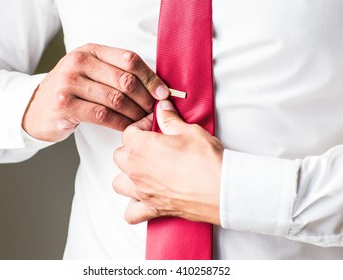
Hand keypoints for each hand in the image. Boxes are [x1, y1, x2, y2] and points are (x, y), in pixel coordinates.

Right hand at [22, 43, 169, 141]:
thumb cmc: (72, 92)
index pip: (129, 59)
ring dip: (135, 114)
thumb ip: (117, 74)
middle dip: (146, 99)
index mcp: (90, 50)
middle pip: (125, 80)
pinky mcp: (65, 105)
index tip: (163, 93)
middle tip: (154, 111)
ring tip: (144, 121)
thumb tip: (157, 88)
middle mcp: (78, 62)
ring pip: (116, 99)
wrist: (36, 108)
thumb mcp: (90, 73)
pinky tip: (128, 128)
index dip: (150, 77)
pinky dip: (121, 124)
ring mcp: (69, 83)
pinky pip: (104, 115)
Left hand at [113, 100, 223, 224]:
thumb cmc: (206, 161)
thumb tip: (163, 109)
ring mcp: (143, 191)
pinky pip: (131, 213)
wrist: (223, 188)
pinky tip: (144, 198)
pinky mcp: (154, 208)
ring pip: (119, 183)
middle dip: (133, 147)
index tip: (157, 124)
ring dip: (127, 175)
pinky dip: (133, 206)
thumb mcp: (189, 131)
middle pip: (120, 155)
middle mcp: (136, 171)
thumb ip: (170, 119)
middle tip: (153, 143)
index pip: (129, 131)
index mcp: (140, 148)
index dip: (143, 124)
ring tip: (144, 169)